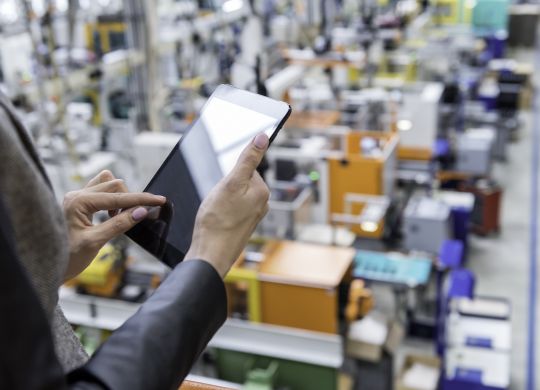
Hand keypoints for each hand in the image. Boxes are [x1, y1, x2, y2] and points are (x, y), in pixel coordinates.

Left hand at [63, 170, 165, 280]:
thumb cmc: (67, 258)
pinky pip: (101, 190)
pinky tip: (113, 215)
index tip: (160, 200)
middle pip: (114, 185)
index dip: (141, 199)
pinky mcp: (80, 203)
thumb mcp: (95, 242)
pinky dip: (113, 199)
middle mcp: (76, 195)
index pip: (117, 197)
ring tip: (120, 217)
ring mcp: (77, 197)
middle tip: (138, 217)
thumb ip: (119, 224)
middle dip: (130, 199)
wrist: (47, 267)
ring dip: (121, 197)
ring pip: (108, 184)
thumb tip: (141, 211)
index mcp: (78, 202)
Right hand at [185, 134, 270, 276]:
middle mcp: (262, 204)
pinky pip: (230, 209)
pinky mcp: (243, 226)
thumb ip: (248, 159)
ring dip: (221, 199)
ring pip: (233, 196)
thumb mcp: (231, 183)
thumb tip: (263, 137)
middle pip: (239, 181)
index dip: (228, 175)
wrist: (210, 255)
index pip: (245, 168)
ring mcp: (253, 216)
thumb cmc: (217, 221)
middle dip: (225, 187)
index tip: (222, 188)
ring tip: (215, 212)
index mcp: (262, 191)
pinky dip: (221, 211)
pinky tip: (216, 220)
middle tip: (217, 201)